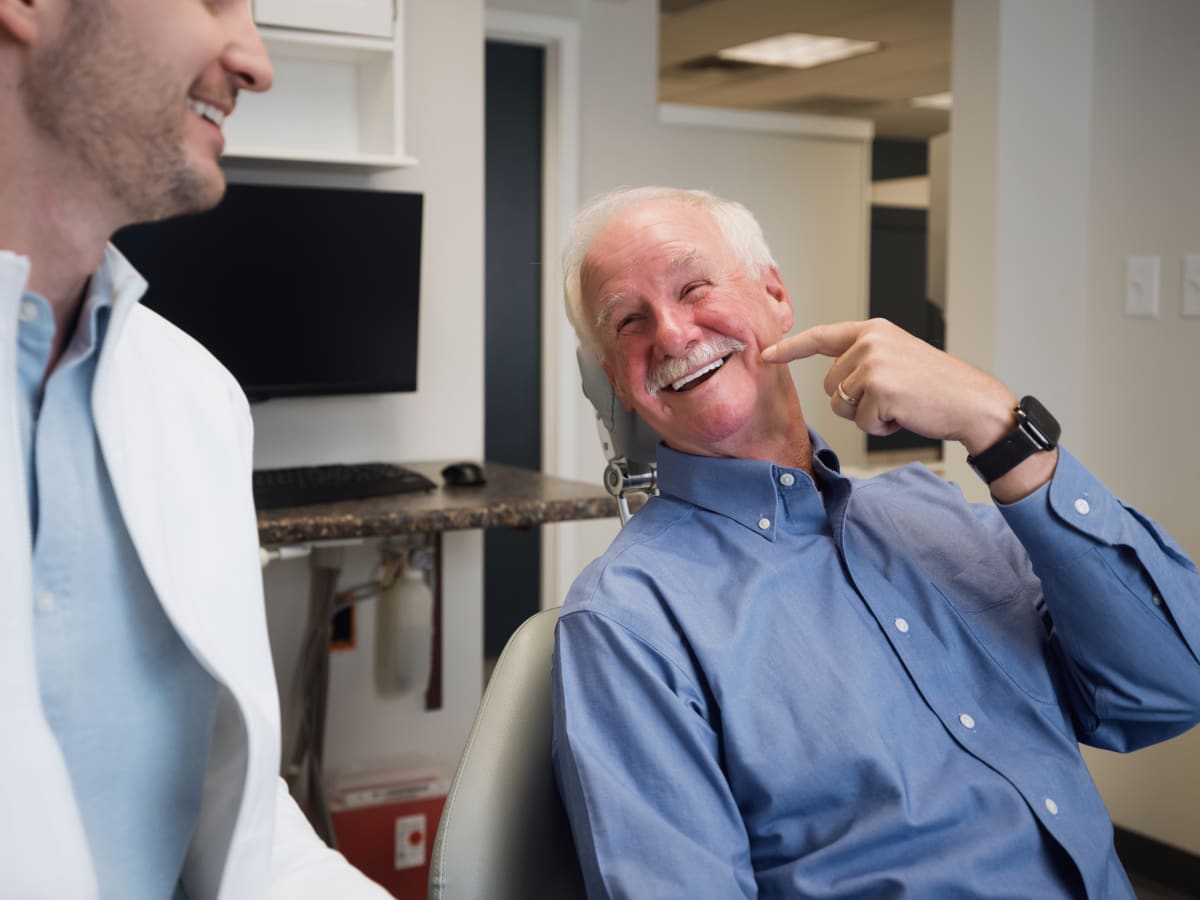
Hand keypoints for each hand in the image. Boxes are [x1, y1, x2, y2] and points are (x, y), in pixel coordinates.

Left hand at [761, 318, 1015, 455]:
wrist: (971, 402)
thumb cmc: (936, 387)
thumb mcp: (896, 358)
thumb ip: (864, 360)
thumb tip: (832, 381)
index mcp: (873, 330)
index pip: (821, 337)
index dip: (790, 348)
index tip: (766, 356)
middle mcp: (870, 341)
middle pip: (828, 385)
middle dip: (853, 401)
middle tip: (892, 397)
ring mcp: (873, 363)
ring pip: (841, 405)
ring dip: (867, 415)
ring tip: (899, 404)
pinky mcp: (878, 388)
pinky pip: (859, 421)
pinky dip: (880, 427)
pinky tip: (904, 414)